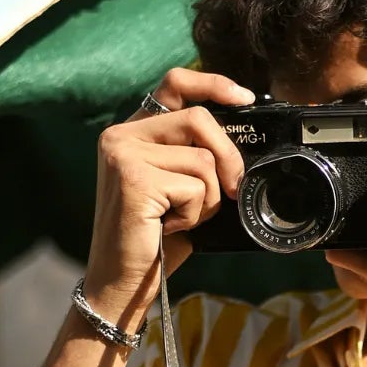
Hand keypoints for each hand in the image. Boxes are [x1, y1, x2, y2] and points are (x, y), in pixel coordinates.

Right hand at [82, 68, 252, 334]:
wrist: (122, 283)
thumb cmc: (155, 239)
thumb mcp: (179, 187)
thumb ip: (198, 157)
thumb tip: (245, 146)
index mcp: (133, 131)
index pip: (175, 83)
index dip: (213, 83)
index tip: (244, 98)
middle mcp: (121, 136)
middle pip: (199, 119)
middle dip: (229, 157)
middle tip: (232, 189)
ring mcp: (123, 155)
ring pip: (202, 160)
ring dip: (207, 198)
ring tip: (180, 218)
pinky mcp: (134, 179)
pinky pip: (194, 188)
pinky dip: (194, 215)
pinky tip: (168, 228)